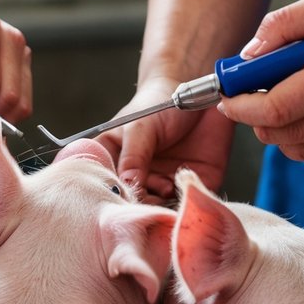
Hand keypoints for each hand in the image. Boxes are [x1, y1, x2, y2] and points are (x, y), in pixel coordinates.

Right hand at [99, 77, 232, 203]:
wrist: (199, 93)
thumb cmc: (160, 103)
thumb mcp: (140, 127)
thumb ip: (133, 156)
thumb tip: (127, 185)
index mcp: (115, 162)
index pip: (105, 186)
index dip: (110, 196)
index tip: (119, 197)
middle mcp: (137, 179)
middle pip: (131, 204)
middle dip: (138, 205)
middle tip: (146, 196)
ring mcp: (163, 185)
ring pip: (159, 210)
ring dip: (162, 206)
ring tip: (167, 187)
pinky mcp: (191, 186)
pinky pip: (188, 205)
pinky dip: (187, 204)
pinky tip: (185, 189)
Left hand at [222, 0, 303, 168]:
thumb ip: (281, 25)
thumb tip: (246, 58)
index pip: (274, 109)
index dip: (241, 108)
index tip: (227, 99)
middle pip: (280, 134)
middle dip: (256, 119)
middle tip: (253, 98)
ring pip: (295, 150)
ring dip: (278, 132)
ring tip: (286, 103)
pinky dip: (302, 142)